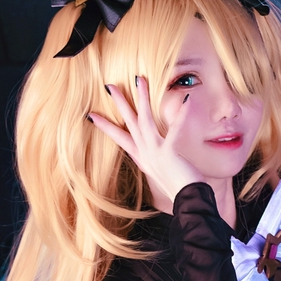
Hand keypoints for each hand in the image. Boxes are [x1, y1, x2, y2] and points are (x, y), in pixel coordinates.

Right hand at [88, 76, 201, 207]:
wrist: (188, 201)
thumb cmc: (181, 189)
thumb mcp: (165, 173)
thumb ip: (160, 161)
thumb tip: (159, 155)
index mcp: (143, 159)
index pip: (122, 139)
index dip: (107, 127)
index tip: (92, 116)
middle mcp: (146, 154)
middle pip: (129, 124)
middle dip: (120, 104)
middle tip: (109, 86)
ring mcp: (155, 153)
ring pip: (144, 121)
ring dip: (142, 99)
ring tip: (139, 79)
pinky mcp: (168, 153)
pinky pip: (174, 130)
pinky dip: (181, 115)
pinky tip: (187, 100)